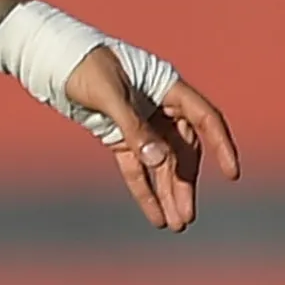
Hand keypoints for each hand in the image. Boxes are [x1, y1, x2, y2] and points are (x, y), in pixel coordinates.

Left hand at [63, 49, 241, 231]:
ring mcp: (141, 124)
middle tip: (186, 217)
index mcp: (168, 87)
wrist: (53, 60)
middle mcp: (160, 107)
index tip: (232, 173)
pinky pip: (137, 168)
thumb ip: (133, 127)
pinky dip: (145, 191)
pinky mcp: (120, 138)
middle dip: (185, 184)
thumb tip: (158, 161)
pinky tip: (155, 216)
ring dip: (169, 193)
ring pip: (162, 164)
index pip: (205, 119)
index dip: (221, 146)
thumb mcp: (108, 95)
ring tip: (176, 225)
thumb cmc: (83, 65)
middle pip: (183, 150)